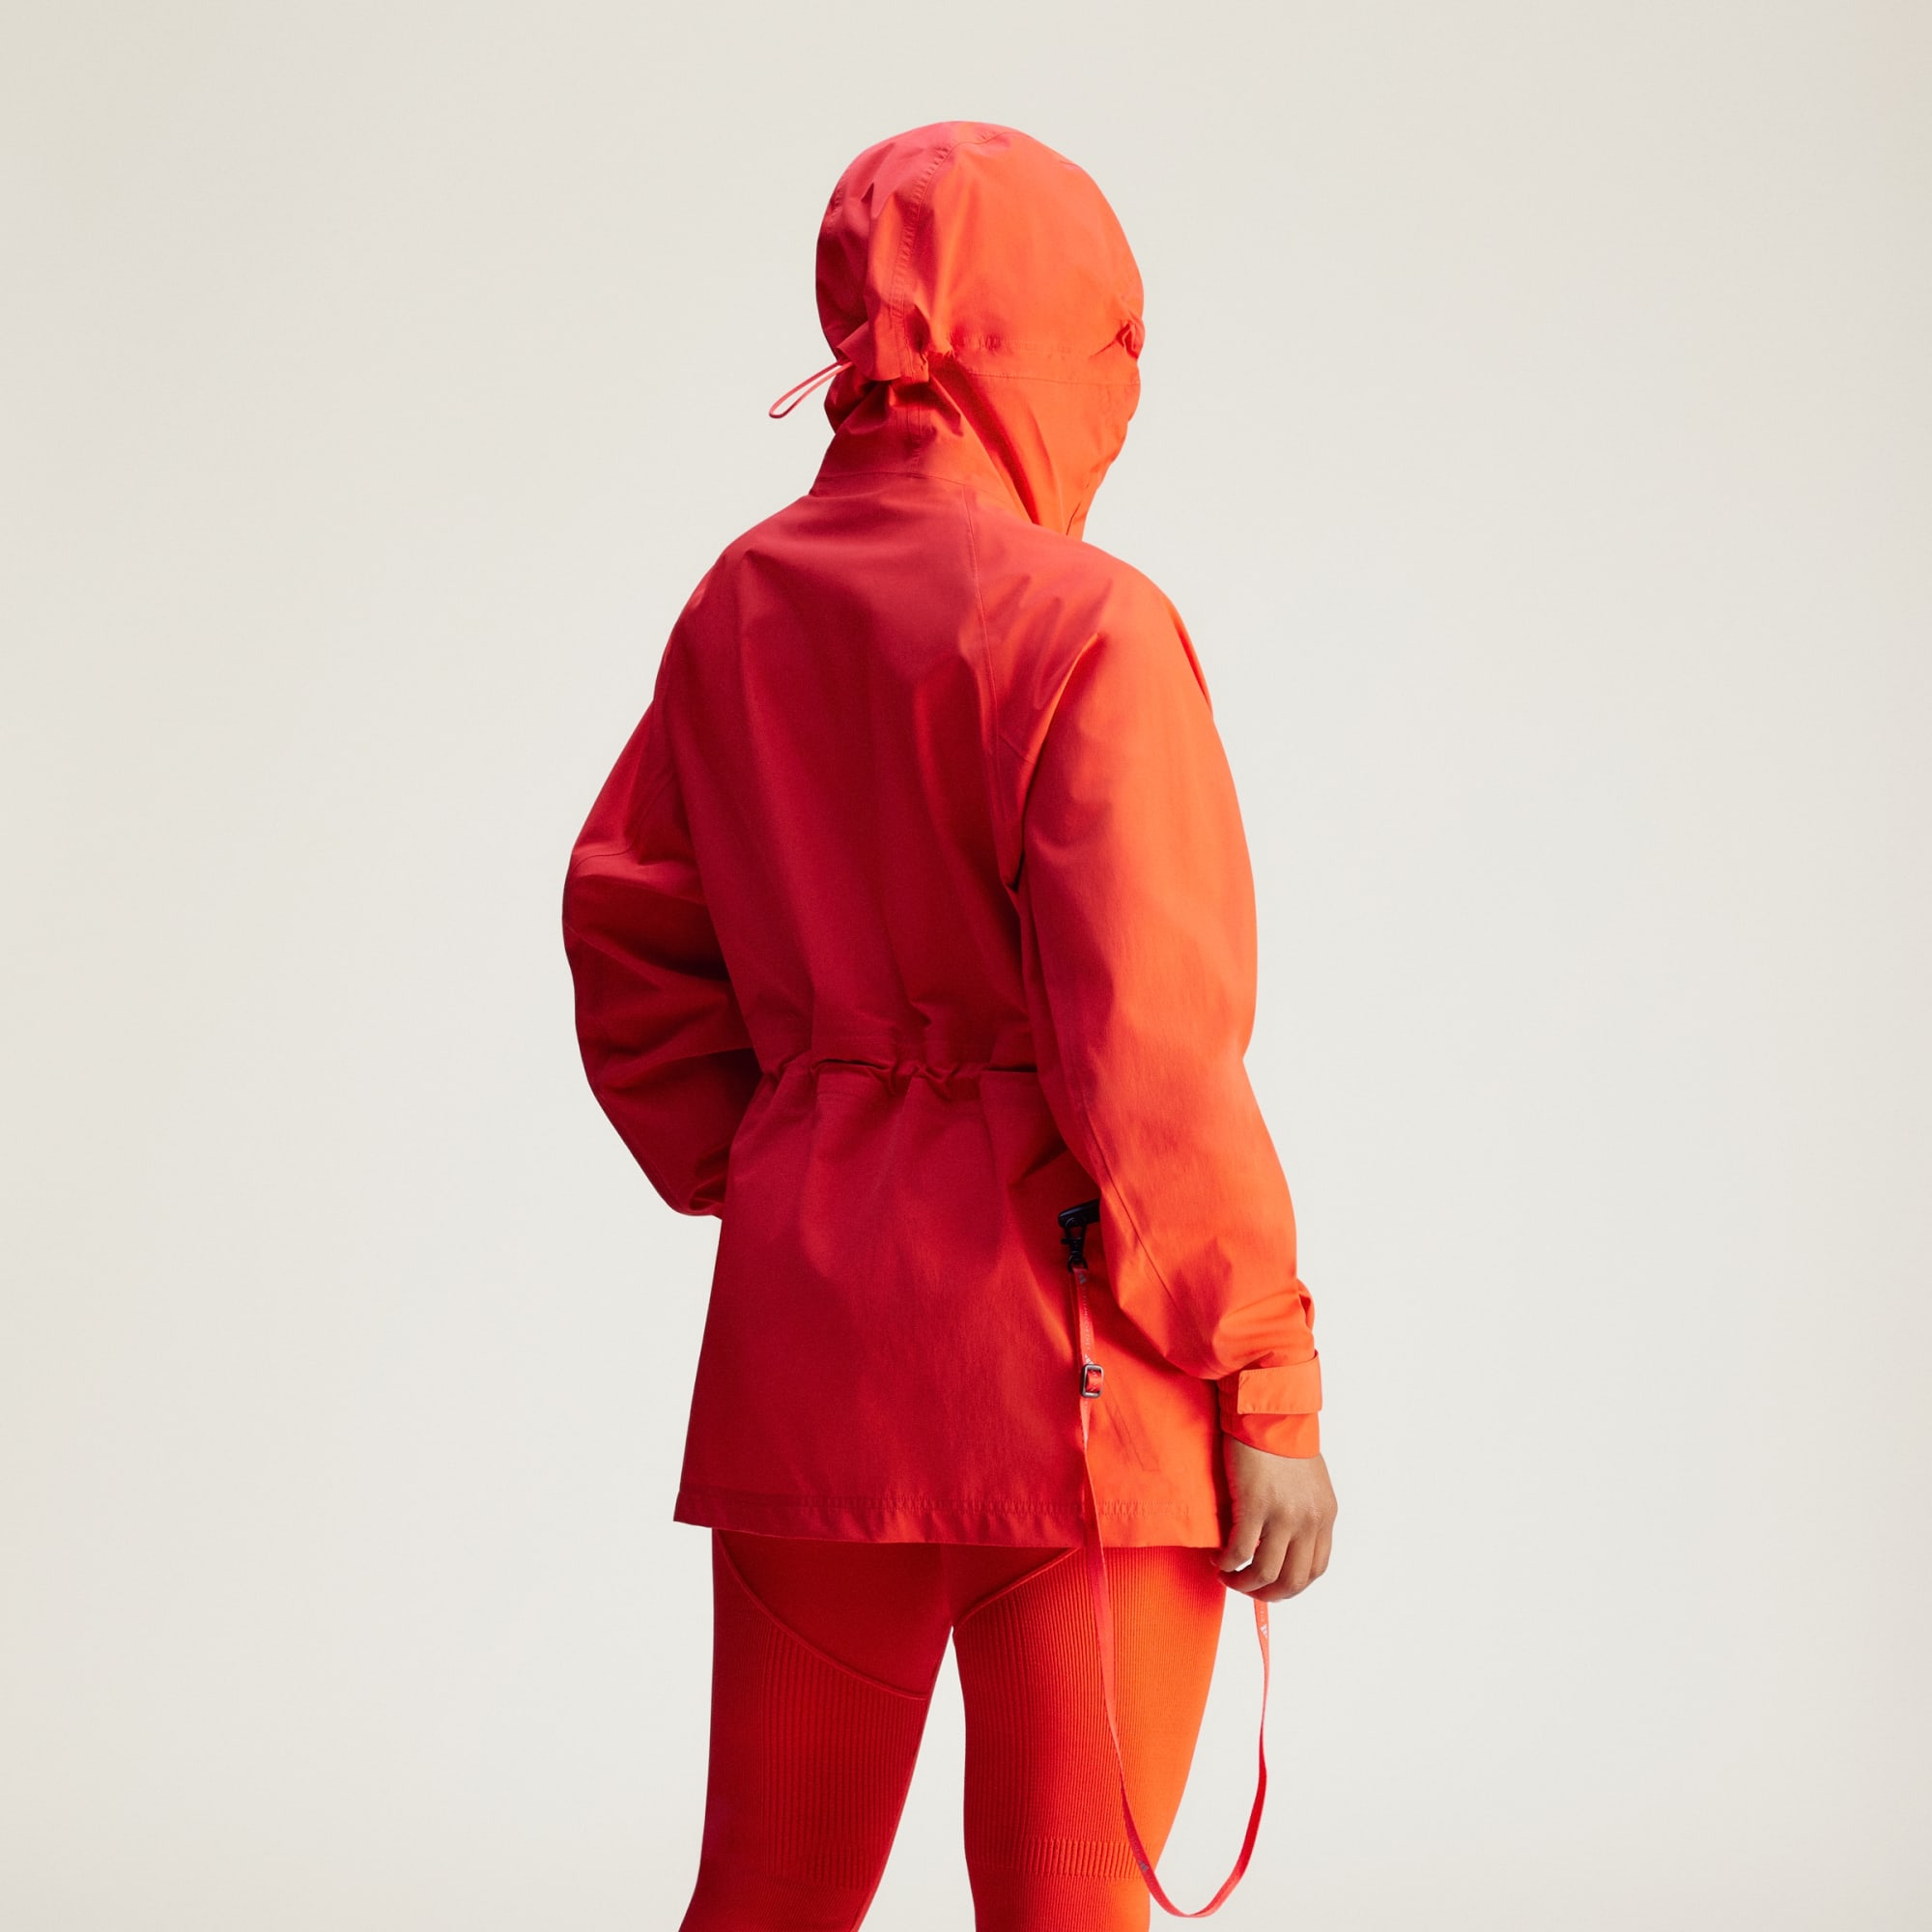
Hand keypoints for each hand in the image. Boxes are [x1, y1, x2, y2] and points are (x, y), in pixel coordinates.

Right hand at [1216, 1441, 1336, 1601]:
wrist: (1267, 1409)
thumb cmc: (1282, 1438)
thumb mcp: (1307, 1482)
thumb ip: (1302, 1512)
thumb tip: (1282, 1541)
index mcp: (1325, 1515)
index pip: (1316, 1569)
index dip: (1291, 1586)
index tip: (1270, 1585)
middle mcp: (1309, 1520)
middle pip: (1293, 1580)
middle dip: (1267, 1594)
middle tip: (1246, 1588)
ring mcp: (1283, 1514)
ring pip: (1265, 1572)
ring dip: (1243, 1584)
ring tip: (1227, 1575)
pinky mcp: (1255, 1505)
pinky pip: (1240, 1551)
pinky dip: (1227, 1562)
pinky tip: (1217, 1558)